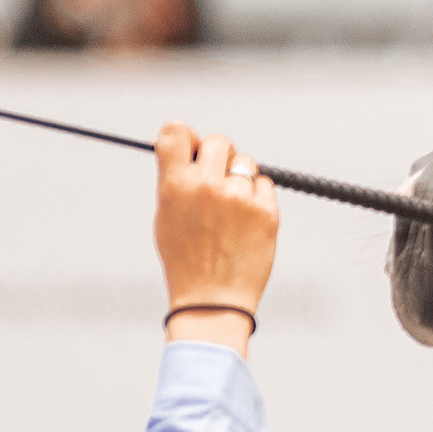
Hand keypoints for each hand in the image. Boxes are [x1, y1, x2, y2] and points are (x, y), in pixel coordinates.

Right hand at [153, 123, 278, 348]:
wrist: (212, 301)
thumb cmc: (186, 261)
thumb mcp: (166, 217)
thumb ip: (176, 180)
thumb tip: (190, 148)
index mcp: (175, 186)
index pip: (176, 131)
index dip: (185, 135)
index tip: (190, 147)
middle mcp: (207, 186)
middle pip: (219, 140)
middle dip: (218, 156)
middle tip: (215, 179)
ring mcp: (239, 197)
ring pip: (245, 162)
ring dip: (239, 178)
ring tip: (230, 210)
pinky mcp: (266, 210)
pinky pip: (264, 184)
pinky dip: (257, 197)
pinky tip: (245, 222)